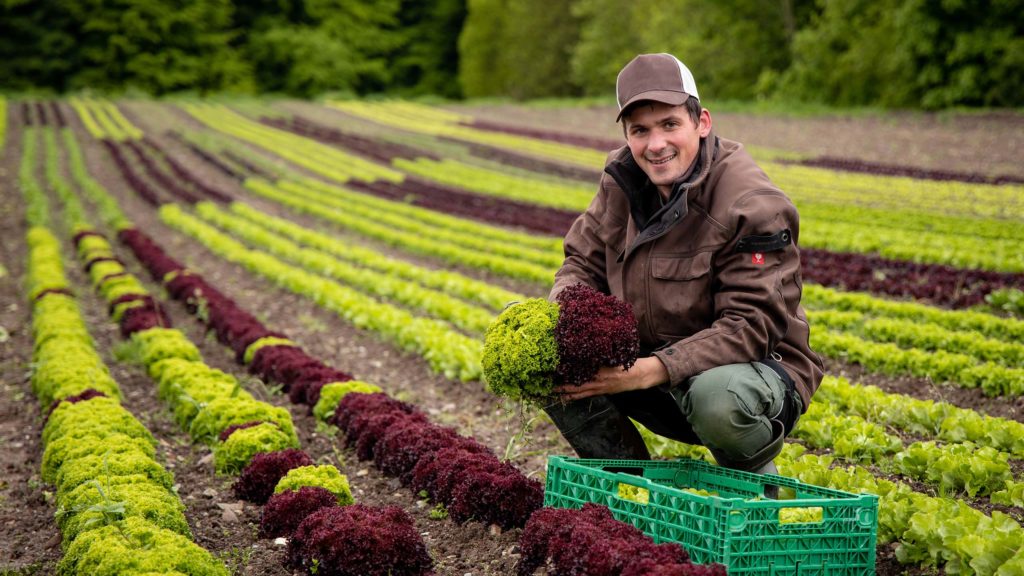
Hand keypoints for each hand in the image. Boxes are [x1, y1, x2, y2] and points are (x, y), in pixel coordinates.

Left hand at [555, 357, 669, 400]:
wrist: (639, 376)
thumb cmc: (626, 363)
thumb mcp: (613, 356)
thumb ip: (598, 355)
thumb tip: (584, 347)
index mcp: (600, 371)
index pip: (579, 372)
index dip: (566, 373)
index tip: (554, 370)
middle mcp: (598, 382)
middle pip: (575, 387)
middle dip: (561, 387)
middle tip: (548, 386)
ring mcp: (599, 389)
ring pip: (579, 394)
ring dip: (565, 394)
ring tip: (553, 393)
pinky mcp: (601, 392)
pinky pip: (585, 396)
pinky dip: (575, 396)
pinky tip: (566, 397)